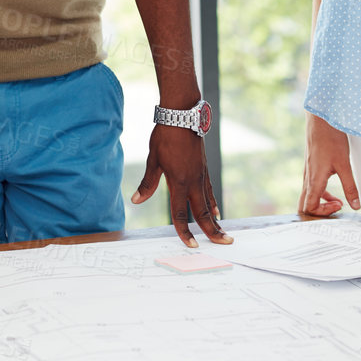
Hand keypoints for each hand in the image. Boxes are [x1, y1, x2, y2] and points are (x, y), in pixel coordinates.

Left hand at [131, 117, 228, 247]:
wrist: (182, 115)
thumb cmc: (165, 136)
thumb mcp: (153, 160)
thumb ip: (148, 183)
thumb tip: (136, 201)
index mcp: (179, 181)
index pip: (180, 213)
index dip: (185, 231)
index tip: (192, 245)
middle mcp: (193, 181)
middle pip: (203, 212)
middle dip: (213, 230)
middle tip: (224, 243)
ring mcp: (201, 175)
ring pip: (209, 203)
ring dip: (215, 220)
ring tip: (223, 233)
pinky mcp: (204, 169)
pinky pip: (209, 191)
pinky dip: (213, 203)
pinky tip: (216, 211)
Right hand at [300, 113, 359, 215]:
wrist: (320, 120)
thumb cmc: (330, 139)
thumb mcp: (344, 164)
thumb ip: (350, 187)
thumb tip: (355, 205)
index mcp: (314, 180)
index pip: (309, 207)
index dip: (323, 212)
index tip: (340, 205)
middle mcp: (307, 178)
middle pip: (305, 205)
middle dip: (319, 212)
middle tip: (336, 209)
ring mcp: (307, 172)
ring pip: (308, 196)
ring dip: (321, 203)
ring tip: (338, 202)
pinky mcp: (310, 167)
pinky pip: (311, 187)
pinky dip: (321, 194)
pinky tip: (333, 192)